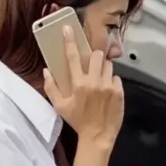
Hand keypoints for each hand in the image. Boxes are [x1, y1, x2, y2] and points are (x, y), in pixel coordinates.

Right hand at [43, 29, 124, 146]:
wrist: (98, 136)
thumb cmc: (77, 121)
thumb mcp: (60, 106)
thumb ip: (51, 87)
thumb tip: (46, 71)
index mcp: (78, 84)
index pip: (73, 57)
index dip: (69, 41)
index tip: (67, 29)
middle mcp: (94, 82)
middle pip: (97, 55)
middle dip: (94, 57)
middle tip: (92, 66)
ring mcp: (109, 86)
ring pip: (108, 65)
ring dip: (103, 69)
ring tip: (99, 80)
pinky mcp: (120, 92)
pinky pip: (117, 78)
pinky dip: (112, 81)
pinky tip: (107, 92)